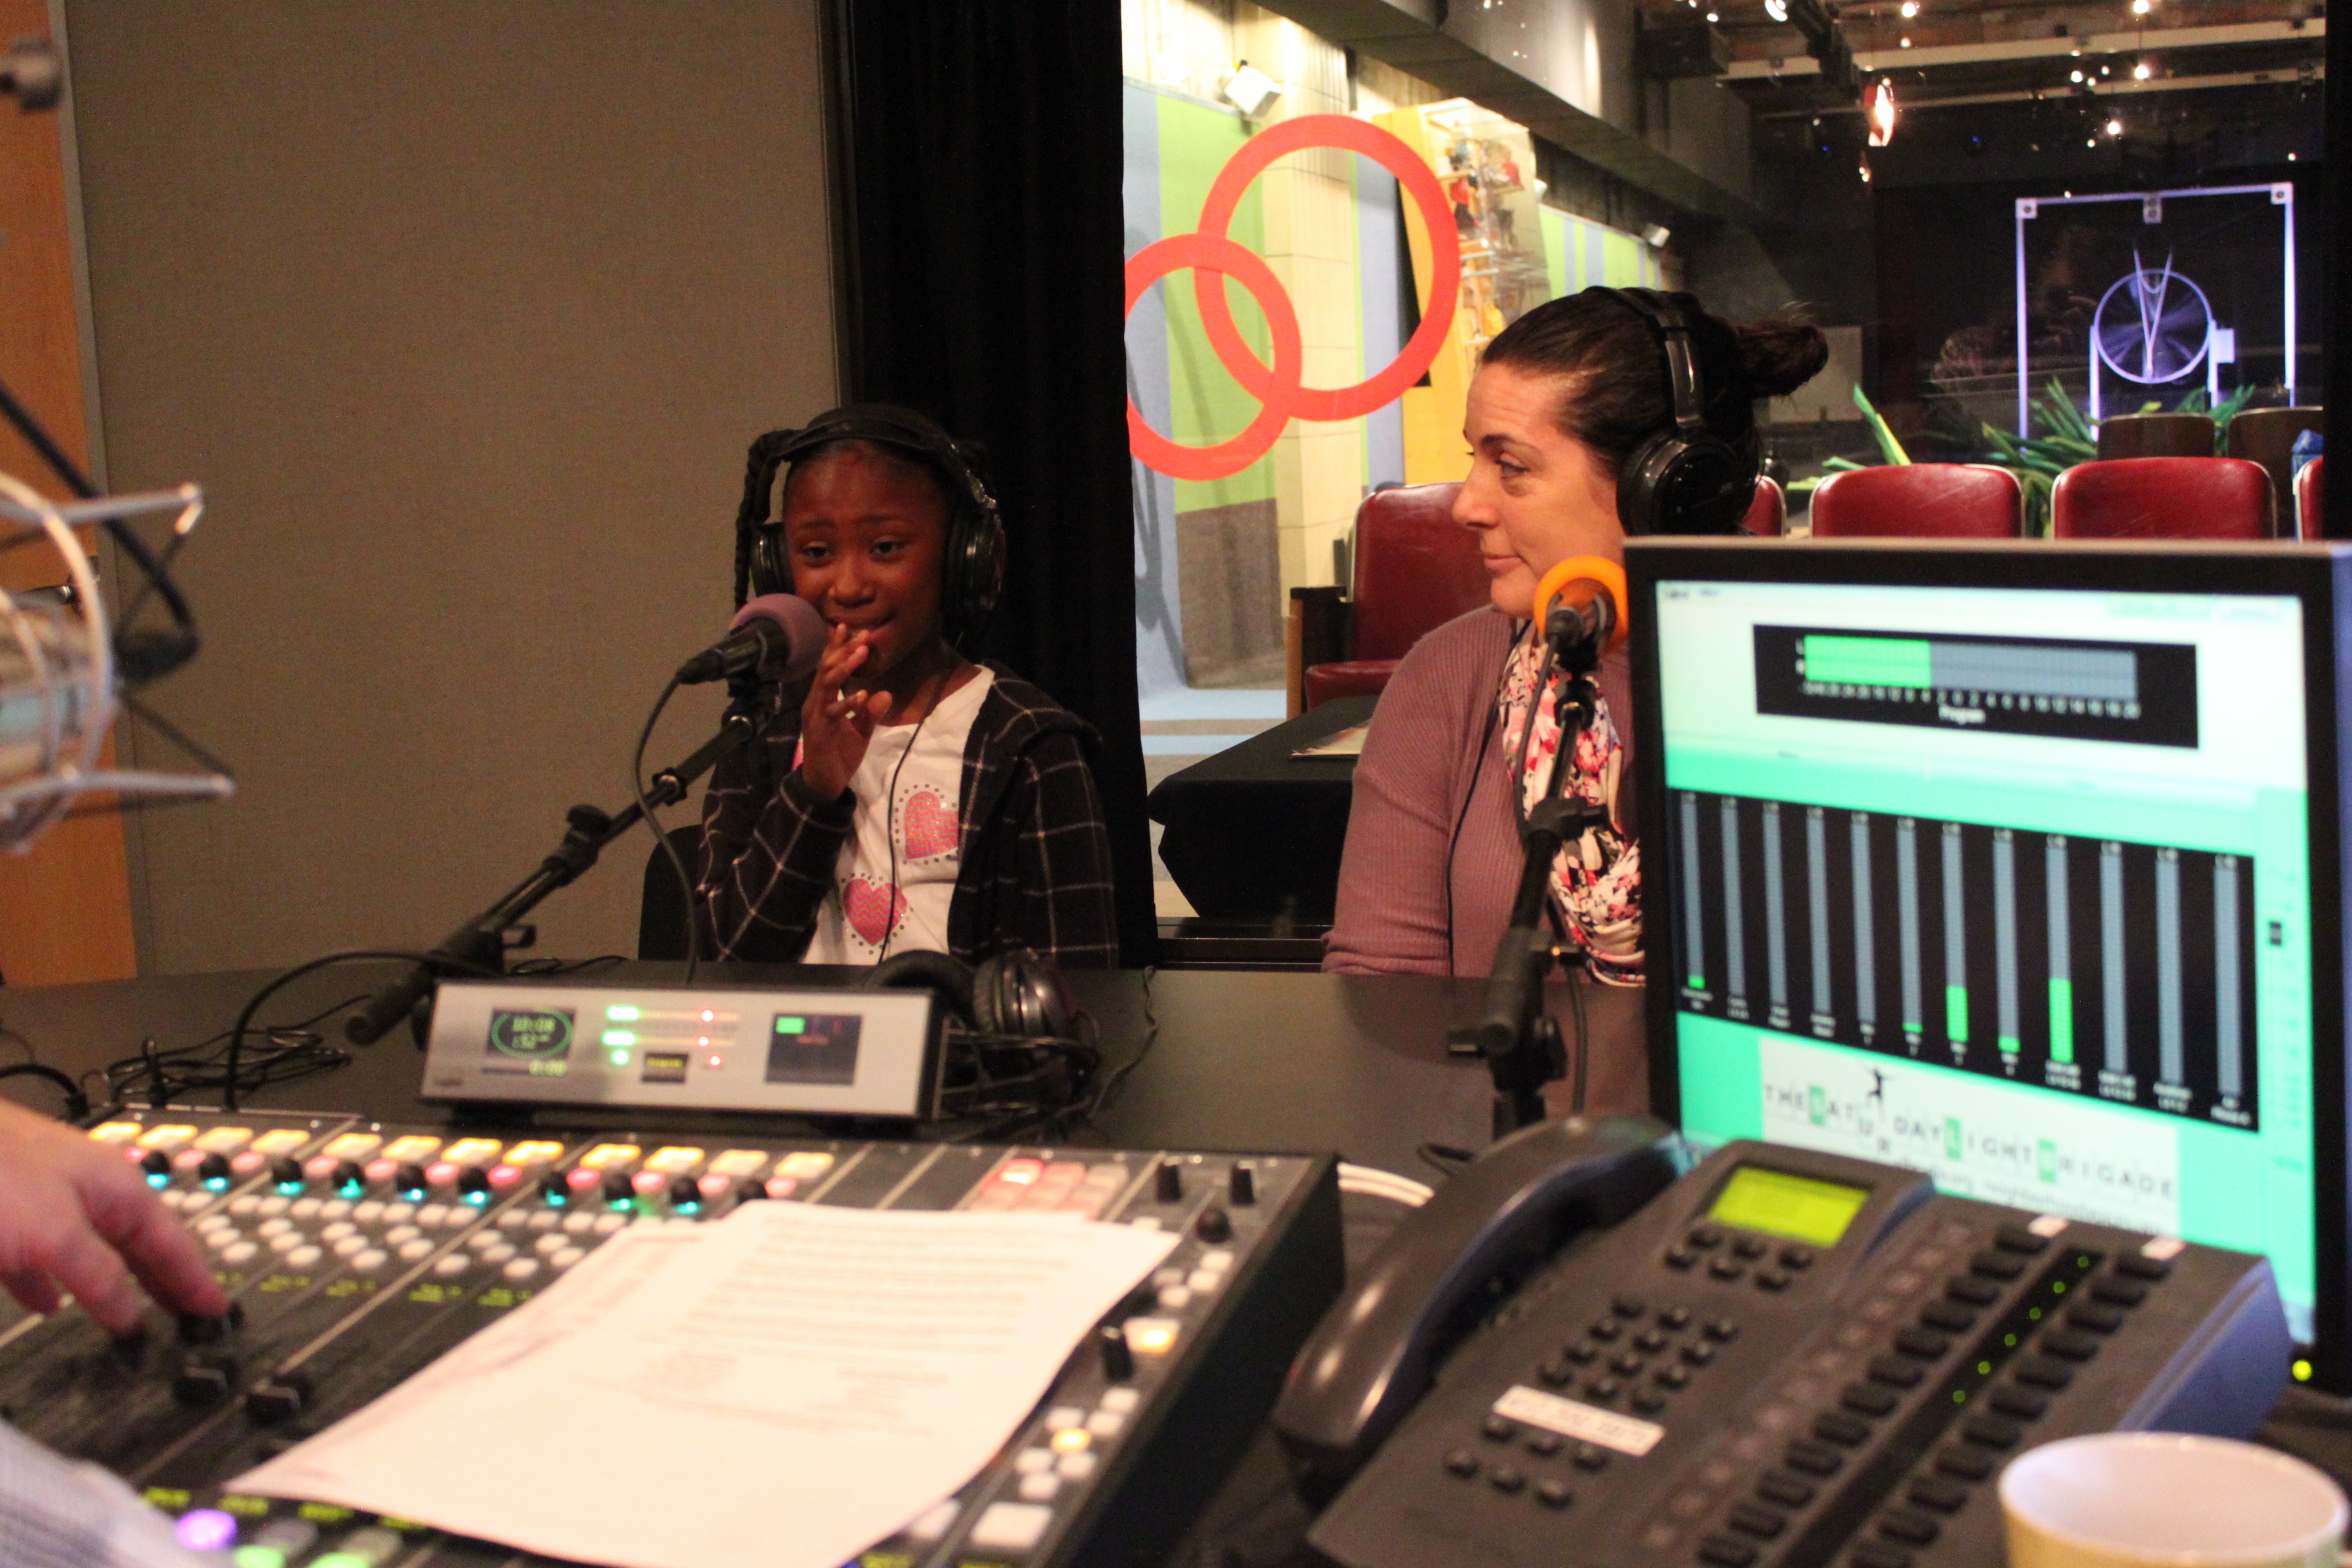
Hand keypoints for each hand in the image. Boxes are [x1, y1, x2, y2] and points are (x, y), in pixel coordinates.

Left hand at [0, 1098, 226, 1333]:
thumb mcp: (55, 1233)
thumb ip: (97, 1275)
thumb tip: (130, 1314)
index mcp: (115, 1187)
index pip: (171, 1242)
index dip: (194, 1280)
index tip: (217, 1310)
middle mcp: (86, 1191)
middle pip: (136, 1245)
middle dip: (161, 1282)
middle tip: (189, 1318)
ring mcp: (44, 1201)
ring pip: (91, 1253)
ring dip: (111, 1287)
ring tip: (130, 1320)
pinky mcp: (5, 1217)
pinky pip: (43, 1258)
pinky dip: (52, 1285)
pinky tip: (48, 1303)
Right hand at [798, 623, 891, 799]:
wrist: (824, 784)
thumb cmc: (838, 755)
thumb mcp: (860, 731)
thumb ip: (870, 713)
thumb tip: (886, 693)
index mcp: (823, 699)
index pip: (829, 667)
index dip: (838, 647)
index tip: (851, 628)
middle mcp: (814, 703)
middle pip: (826, 669)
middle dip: (844, 650)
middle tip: (863, 634)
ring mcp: (814, 717)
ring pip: (825, 686)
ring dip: (844, 668)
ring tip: (861, 654)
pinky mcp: (818, 733)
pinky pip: (832, 714)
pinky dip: (846, 704)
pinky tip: (861, 696)